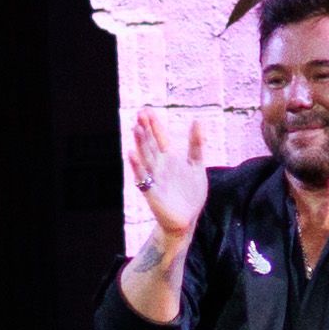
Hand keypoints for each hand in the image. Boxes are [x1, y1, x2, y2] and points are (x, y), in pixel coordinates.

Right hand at [128, 110, 206, 243]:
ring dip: (140, 143)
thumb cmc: (190, 194)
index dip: (154, 124)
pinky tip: (131, 154)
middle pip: (150, 144)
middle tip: (139, 113)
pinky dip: (137, 166)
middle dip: (145, 129)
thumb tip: (197, 120)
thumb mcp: (197, 165)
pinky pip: (143, 178)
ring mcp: (154, 178)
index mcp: (169, 158)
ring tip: (136, 128)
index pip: (159, 137)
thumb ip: (196, 144)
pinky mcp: (152, 192)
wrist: (187, 220)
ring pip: (145, 157)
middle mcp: (159, 166)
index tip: (147, 110)